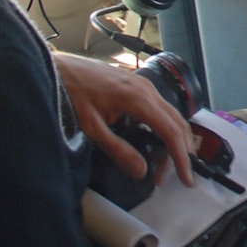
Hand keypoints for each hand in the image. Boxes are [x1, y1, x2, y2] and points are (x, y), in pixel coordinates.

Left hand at [53, 51, 195, 186]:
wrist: (59, 68)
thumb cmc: (72, 93)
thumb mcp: (91, 127)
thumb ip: (118, 150)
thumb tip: (142, 171)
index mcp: (139, 99)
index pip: (171, 132)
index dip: (181, 158)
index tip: (186, 178)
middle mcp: (148, 90)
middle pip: (177, 124)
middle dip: (180, 152)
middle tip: (176, 177)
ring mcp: (144, 86)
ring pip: (172, 116)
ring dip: (173, 140)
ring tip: (165, 164)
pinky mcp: (138, 87)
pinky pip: (160, 109)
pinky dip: (164, 128)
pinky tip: (153, 143)